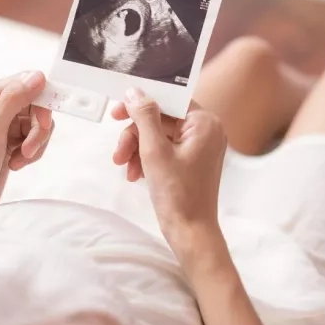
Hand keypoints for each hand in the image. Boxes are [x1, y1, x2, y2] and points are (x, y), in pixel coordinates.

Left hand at [0, 71, 53, 211]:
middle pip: (36, 104)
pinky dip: (32, 152)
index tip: (44, 123)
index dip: (40, 101)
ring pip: (39, 122)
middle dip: (38, 129)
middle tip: (29, 149)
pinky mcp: (14, 137)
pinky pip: (37, 137)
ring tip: (20, 159)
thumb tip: (37, 76)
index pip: (25, 83)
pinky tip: (16, 163)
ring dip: (35, 143)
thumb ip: (14, 100)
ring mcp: (6, 121)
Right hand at [112, 88, 226, 251]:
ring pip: (158, 136)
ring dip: (137, 149)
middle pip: (160, 119)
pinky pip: (164, 149)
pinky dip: (146, 159)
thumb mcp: (154, 150)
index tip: (118, 112)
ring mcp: (200, 147)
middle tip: (118, 150)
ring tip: (124, 167)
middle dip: (135, 135)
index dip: (141, 103)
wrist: (190, 232)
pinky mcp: (191, 161)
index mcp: (205, 123)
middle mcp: (206, 130)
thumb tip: (134, 92)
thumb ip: (144, 116)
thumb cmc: (178, 194)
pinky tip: (135, 174)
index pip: (169, 99)